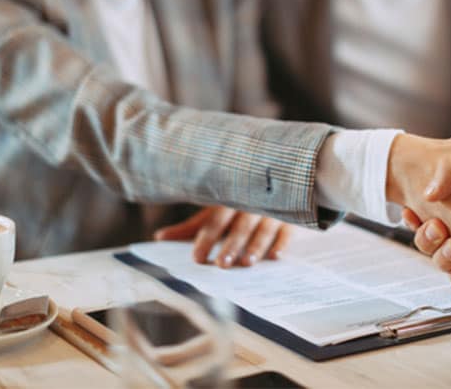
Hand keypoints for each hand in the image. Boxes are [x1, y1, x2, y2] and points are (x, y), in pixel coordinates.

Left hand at [153, 206, 290, 268]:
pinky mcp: (291, 219)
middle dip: (231, 245)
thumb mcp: (214, 211)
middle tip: (221, 264)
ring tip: (246, 263)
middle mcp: (250, 205)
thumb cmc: (239, 204)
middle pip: (239, 227)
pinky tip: (275, 257)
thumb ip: (190, 227)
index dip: (206, 238)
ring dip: (255, 246)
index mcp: (229, 201)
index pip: (215, 221)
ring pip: (263, 229)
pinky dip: (281, 243)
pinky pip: (287, 231)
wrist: (278, 186)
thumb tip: (159, 238)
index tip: (197, 257)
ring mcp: (272, 211)